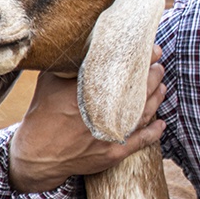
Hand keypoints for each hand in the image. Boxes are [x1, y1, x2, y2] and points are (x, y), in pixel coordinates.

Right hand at [9, 46, 166, 192]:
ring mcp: (111, 133)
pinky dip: (155, 131)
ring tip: (162, 86)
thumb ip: (68, 65)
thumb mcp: (50, 82)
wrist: (37, 155)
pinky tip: (162, 122)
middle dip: (153, 75)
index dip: (143, 58)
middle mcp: (103, 112)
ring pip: (144, 112)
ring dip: (157, 98)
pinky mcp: (114, 152)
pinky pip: (142, 140)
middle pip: (139, 90)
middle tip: (159, 65)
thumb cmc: (42, 114)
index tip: (153, 50)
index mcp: (88, 92)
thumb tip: (86, 43)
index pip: (124, 71)